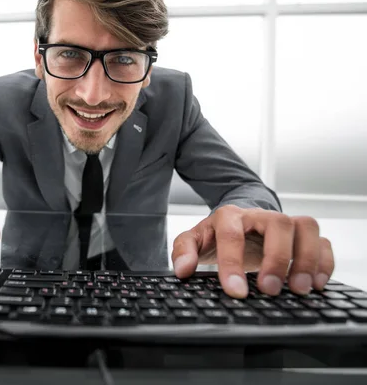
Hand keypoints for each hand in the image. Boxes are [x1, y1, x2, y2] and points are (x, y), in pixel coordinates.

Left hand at [171, 205, 334, 298]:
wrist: (238, 219)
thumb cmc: (217, 233)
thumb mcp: (195, 239)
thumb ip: (184, 251)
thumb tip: (183, 270)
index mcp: (230, 216)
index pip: (232, 235)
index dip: (233, 263)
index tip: (235, 291)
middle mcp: (260, 215)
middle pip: (278, 224)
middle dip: (277, 259)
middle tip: (269, 290)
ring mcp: (285, 223)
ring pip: (306, 227)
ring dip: (306, 259)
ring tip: (298, 289)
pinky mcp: (303, 236)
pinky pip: (322, 241)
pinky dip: (324, 262)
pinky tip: (317, 284)